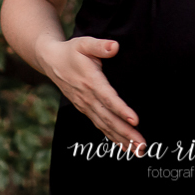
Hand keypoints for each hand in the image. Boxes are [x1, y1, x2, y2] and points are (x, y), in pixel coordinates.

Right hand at [38, 35, 146, 150]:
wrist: (51, 61)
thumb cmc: (72, 51)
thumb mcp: (84, 43)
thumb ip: (100, 45)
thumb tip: (115, 46)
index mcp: (91, 81)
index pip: (108, 98)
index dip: (122, 110)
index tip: (135, 120)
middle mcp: (88, 98)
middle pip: (109, 118)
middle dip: (126, 133)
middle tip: (143, 145)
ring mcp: (86, 106)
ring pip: (105, 126)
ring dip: (122, 140)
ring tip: (139, 151)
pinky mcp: (85, 110)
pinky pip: (100, 126)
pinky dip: (112, 138)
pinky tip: (125, 147)